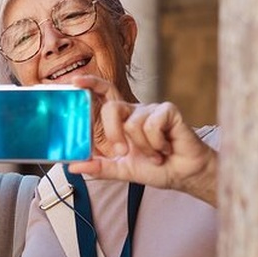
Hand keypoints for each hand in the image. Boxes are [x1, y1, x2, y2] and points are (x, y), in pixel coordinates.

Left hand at [68, 75, 216, 205]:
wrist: (184, 175)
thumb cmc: (157, 168)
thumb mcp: (122, 171)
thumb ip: (99, 168)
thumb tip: (73, 167)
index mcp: (123, 119)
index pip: (104, 94)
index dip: (91, 83)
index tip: (75, 81)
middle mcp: (135, 111)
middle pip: (112, 108)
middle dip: (114, 134)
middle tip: (123, 153)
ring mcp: (152, 109)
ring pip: (133, 123)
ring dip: (144, 148)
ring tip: (156, 154)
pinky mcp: (168, 111)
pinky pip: (152, 125)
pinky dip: (157, 144)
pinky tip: (166, 148)